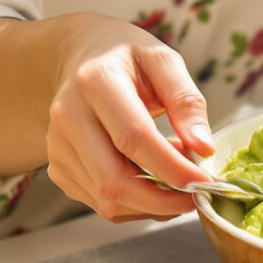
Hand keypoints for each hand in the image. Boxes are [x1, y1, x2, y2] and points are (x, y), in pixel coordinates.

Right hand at [42, 14, 215, 221]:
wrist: (81, 58)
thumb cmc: (127, 59)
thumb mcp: (163, 62)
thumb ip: (186, 101)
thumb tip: (203, 148)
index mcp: (96, 81)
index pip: (133, 137)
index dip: (171, 167)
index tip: (205, 182)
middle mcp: (68, 116)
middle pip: (113, 180)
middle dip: (162, 200)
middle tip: (197, 197)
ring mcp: (58, 147)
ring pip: (107, 200)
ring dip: (151, 203)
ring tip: (175, 179)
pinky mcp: (58, 168)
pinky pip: (100, 203)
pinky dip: (134, 204)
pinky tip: (151, 181)